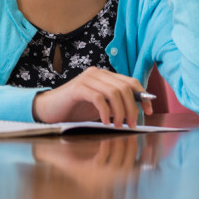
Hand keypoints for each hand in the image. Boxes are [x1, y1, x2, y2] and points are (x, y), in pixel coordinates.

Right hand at [32, 67, 152, 127]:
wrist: (50, 110)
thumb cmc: (76, 109)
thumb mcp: (102, 106)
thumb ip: (116, 103)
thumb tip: (139, 109)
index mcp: (104, 75)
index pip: (131, 81)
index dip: (143, 96)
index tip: (148, 112)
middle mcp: (96, 73)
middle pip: (124, 87)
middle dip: (132, 108)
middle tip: (131, 125)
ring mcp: (86, 79)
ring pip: (114, 92)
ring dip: (120, 112)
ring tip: (118, 125)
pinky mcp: (77, 88)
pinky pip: (99, 98)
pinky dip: (105, 112)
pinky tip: (104, 122)